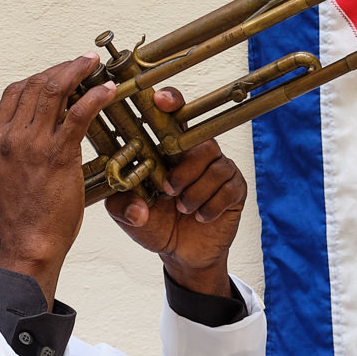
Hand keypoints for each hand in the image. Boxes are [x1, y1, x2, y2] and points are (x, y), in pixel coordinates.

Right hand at [0, 56, 115, 305]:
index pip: (14, 93)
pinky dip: (95, 97)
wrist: (28, 245)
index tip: (59, 74)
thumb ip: (20, 153)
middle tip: (83, 63)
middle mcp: (10, 137)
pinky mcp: (57, 156)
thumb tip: (38, 140)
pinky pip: (78, 115)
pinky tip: (108, 91)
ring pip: (54, 91)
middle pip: (34, 85)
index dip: (38, 77)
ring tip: (94, 65)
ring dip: (77, 71)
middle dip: (61, 69)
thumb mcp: (9, 178)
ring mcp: (32, 145)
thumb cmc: (24, 220)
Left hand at [105, 86, 246, 297]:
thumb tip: (136, 208)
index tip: (161, 101)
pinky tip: (200, 217)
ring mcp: (218, 169)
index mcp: (170, 150)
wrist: (182, 254)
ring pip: (215, 165)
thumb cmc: (156, 226)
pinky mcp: (235, 188)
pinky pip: (228, 188)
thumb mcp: (128, 217)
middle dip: (185, 167)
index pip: (174, 115)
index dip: (171, 101)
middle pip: (201, 140)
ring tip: (183, 208)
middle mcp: (196, 154)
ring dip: (195, 191)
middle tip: (168, 189)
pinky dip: (211, 206)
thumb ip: (121, 206)